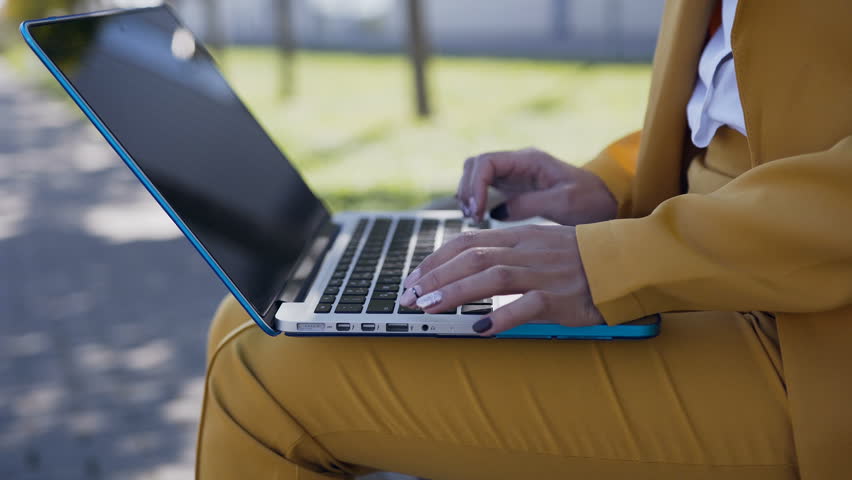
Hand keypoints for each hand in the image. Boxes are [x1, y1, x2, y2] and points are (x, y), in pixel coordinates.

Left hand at [399, 225, 604, 334]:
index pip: (467, 242)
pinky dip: (501, 317)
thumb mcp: (539, 245)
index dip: (435, 260)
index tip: (413, 277)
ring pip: (490, 277)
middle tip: (408, 296)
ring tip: (429, 307)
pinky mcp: (559, 298)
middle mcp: (526, 251)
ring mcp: (542, 273)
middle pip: (470, 257)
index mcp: (519, 237)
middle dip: (434, 277)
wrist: (626, 262)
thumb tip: (468, 265)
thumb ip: (506, 252)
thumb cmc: (580, 259)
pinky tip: (480, 329)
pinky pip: (526, 306)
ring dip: (454, 292)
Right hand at [457, 148, 616, 225]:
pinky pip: (485, 188)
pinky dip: (477, 201)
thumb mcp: (564, 202)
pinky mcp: (514, 188)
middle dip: (467, 189)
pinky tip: (480, 219)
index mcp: (529, 160)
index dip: (474, 185)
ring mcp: (515, 174)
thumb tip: (495, 213)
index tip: (477, 211)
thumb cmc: (590, 200)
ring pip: (476, 175)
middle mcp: (518, 163)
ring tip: (473, 219)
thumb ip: (529, 204)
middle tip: (472, 217)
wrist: (607, 202)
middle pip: (475, 165)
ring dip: (469, 195)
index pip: (486, 162)